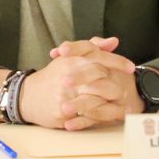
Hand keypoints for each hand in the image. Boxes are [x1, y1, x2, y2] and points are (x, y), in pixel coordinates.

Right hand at [18, 36, 135, 129]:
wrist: (26, 96)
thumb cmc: (52, 77)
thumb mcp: (69, 58)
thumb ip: (93, 48)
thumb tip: (113, 42)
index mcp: (71, 60)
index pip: (99, 58)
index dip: (118, 62)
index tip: (131, 67)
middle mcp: (69, 76)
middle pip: (101, 78)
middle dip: (117, 85)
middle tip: (126, 89)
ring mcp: (66, 95)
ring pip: (96, 99)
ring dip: (113, 103)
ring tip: (125, 105)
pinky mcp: (63, 112)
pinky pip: (87, 116)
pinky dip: (103, 117)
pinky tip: (114, 117)